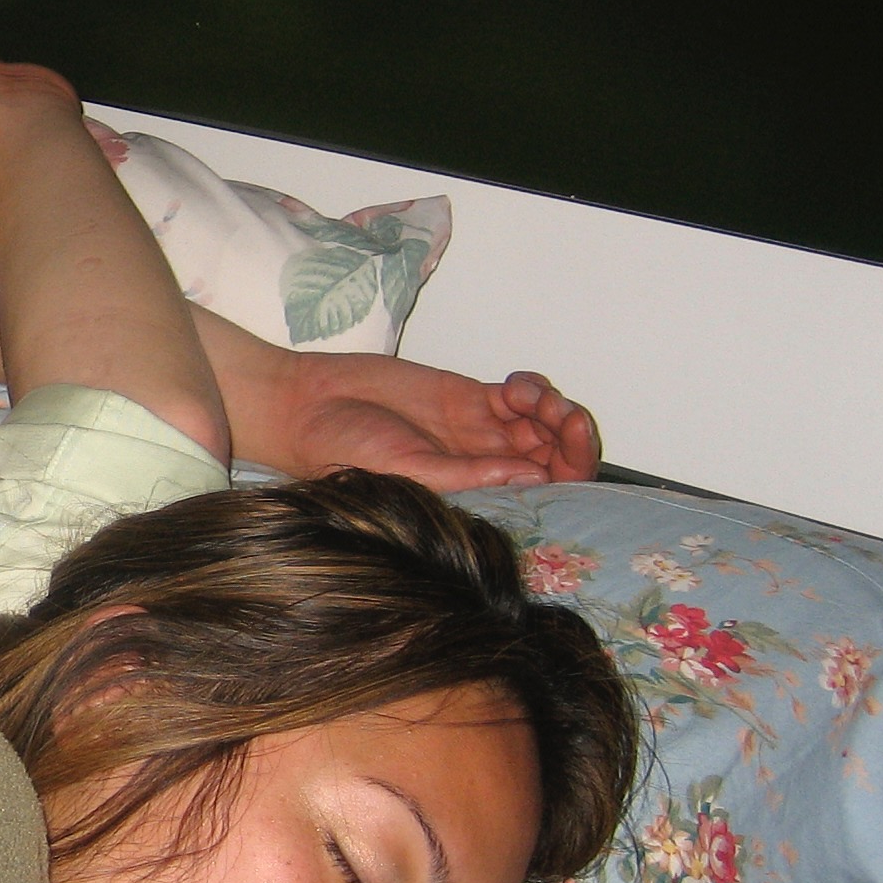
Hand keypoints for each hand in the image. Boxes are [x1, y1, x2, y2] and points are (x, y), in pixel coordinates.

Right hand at [272, 355, 599, 489]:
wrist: (311, 406)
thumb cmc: (345, 452)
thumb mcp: (408, 472)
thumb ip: (469, 475)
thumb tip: (533, 477)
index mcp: (474, 496)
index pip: (541, 494)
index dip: (566, 474)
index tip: (564, 452)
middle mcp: (484, 466)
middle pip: (554, 457)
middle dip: (571, 437)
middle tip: (564, 417)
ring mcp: (479, 430)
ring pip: (543, 424)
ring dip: (554, 408)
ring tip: (531, 398)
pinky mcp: (469, 397)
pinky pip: (520, 396)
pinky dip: (532, 388)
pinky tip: (515, 386)